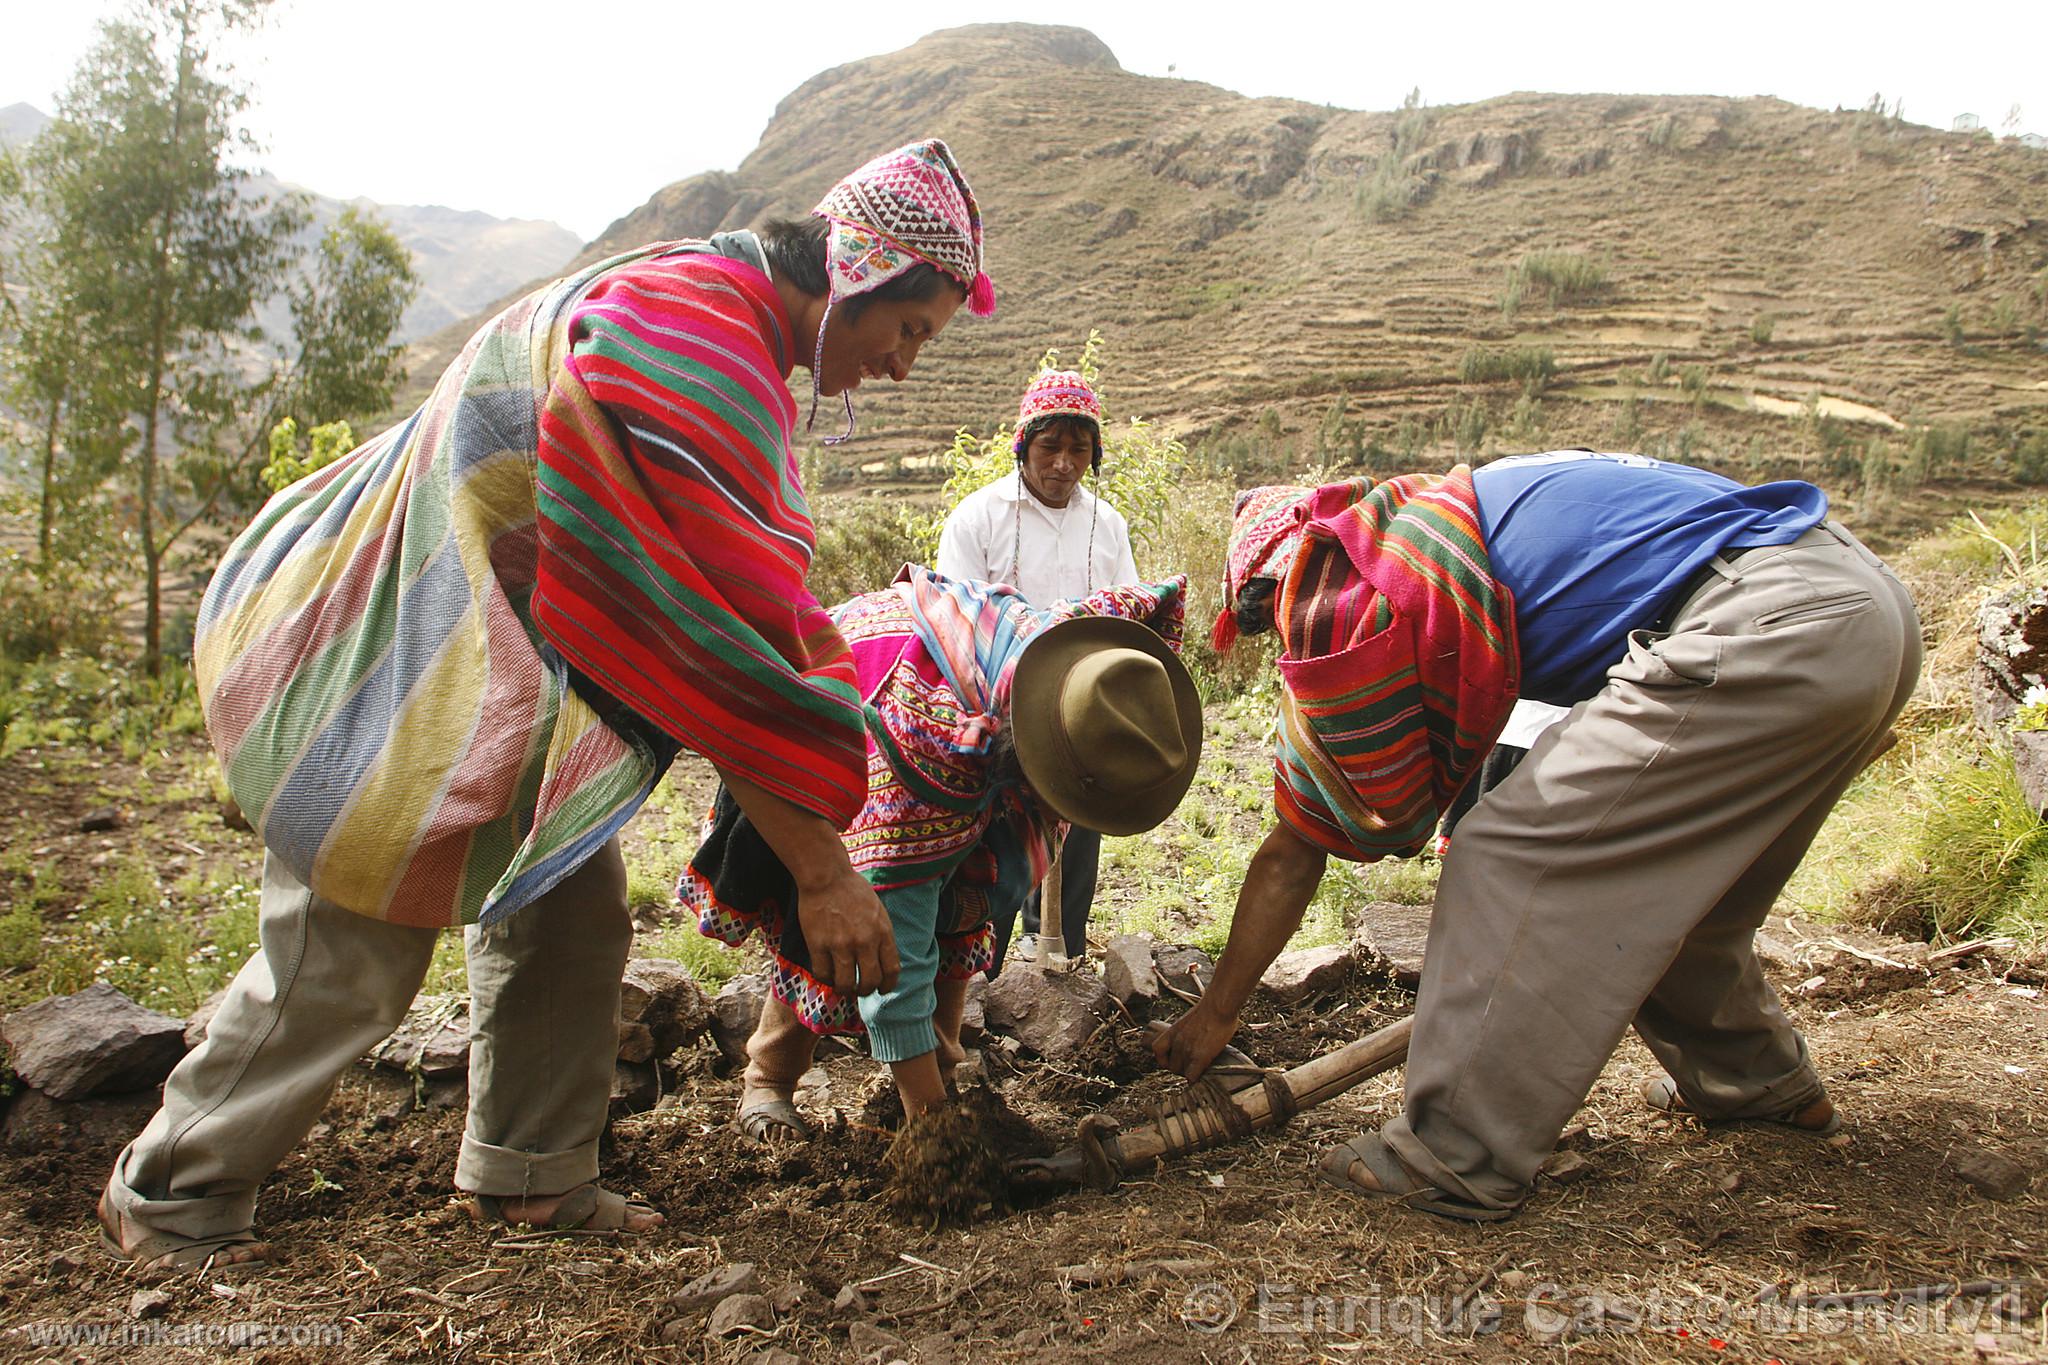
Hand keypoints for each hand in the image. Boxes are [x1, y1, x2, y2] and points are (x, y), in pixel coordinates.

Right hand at [794, 866, 900, 997]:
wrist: (826, 876)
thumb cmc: (852, 890)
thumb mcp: (878, 910)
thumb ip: (881, 935)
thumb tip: (882, 960)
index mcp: (882, 932)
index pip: (891, 970)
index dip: (888, 985)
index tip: (882, 989)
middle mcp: (864, 941)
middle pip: (870, 982)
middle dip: (866, 991)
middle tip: (860, 989)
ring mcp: (841, 944)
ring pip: (846, 984)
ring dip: (845, 990)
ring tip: (842, 986)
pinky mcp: (819, 944)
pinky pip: (823, 974)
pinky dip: (826, 979)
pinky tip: (827, 974)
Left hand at [1151, 1001, 1241, 1080]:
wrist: (1219, 1005)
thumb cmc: (1211, 1008)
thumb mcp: (1191, 1020)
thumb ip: (1189, 1031)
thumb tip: (1197, 1038)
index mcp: (1172, 1032)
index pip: (1157, 1050)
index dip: (1165, 1058)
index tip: (1175, 1059)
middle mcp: (1177, 1042)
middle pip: (1172, 1066)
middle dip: (1181, 1068)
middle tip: (1193, 1066)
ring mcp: (1187, 1050)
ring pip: (1182, 1073)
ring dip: (1190, 1074)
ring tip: (1200, 1071)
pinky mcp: (1200, 1057)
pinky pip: (1192, 1077)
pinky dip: (1195, 1080)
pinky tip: (1202, 1078)